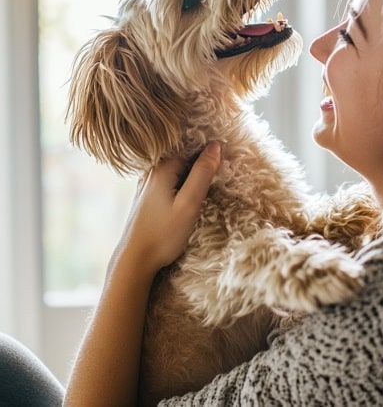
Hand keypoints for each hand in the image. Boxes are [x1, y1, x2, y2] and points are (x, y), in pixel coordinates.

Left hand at [112, 142, 221, 274]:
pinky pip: (170, 182)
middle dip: (201, 164)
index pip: (193, 148)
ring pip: (177, 171)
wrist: (135, 260)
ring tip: (203, 191)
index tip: (224, 165)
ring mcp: (147, 184)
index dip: (210, 154)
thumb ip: (203, 173)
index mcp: (162, 168)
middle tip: (217, 180)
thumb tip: (216, 146)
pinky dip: (182, 185)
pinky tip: (187, 198)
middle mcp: (152, 171)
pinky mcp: (147, 197)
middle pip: (184, 158)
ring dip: (192, 176)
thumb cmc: (163, 234)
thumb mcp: (189, 203)